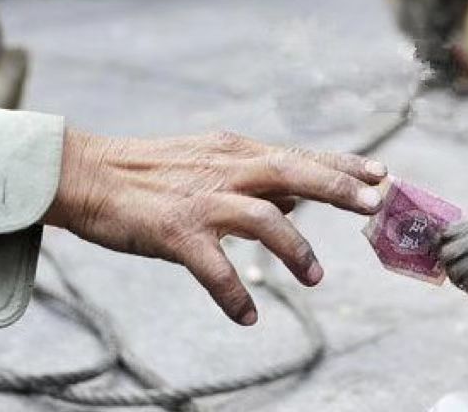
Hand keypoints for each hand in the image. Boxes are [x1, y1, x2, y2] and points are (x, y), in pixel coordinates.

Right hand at [45, 129, 387, 325]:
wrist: (85, 175)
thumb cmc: (149, 171)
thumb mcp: (208, 161)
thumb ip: (253, 178)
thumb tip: (294, 198)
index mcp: (236, 152)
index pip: (301, 156)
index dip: (344, 165)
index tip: (382, 174)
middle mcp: (225, 170)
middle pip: (293, 172)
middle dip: (338, 188)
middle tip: (374, 205)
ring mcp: (202, 200)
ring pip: (262, 219)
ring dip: (295, 249)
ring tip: (316, 279)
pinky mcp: (175, 231)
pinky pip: (214, 269)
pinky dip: (234, 294)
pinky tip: (249, 316)